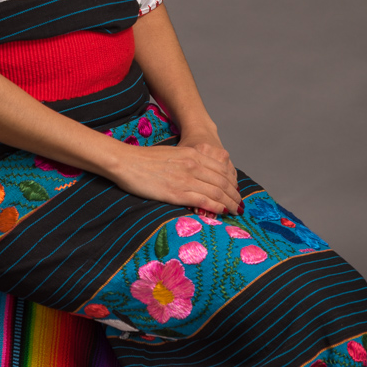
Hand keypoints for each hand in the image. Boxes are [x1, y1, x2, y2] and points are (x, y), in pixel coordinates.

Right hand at [107, 132, 240, 212]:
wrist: (126, 162)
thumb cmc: (144, 159)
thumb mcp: (172, 154)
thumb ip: (187, 162)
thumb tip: (196, 174)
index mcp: (192, 154)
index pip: (221, 169)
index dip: (232, 181)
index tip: (235, 190)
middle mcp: (193, 165)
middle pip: (223, 181)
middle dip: (234, 194)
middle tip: (240, 204)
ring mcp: (186, 179)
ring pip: (217, 192)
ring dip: (229, 202)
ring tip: (236, 211)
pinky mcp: (177, 193)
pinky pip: (204, 201)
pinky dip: (216, 207)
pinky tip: (222, 212)